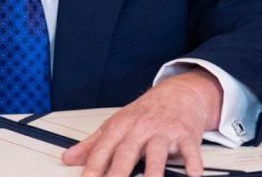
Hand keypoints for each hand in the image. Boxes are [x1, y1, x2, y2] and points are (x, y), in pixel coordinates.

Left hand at [61, 68, 221, 176]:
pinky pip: (190, 151)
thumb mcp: (116, 124)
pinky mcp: (185, 135)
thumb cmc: (145, 112)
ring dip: (153, 171)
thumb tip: (68, 158)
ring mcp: (163, 132)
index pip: (102, 150)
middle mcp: (141, 129)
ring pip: (157, 153)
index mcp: (120, 127)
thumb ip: (92, 144)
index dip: (92, 167)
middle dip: (118, 172)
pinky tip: (192, 175)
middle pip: (126, 152)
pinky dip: (192, 164)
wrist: (178, 93)